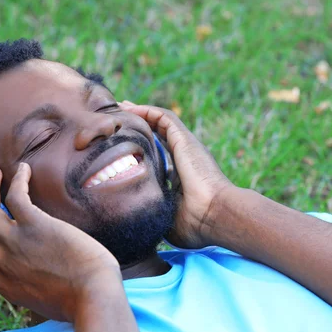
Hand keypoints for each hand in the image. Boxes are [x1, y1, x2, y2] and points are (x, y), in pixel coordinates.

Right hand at [0, 163, 120, 322]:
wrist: (93, 298)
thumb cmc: (77, 303)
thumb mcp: (41, 303)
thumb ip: (29, 289)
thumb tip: (34, 283)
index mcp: (4, 285)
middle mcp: (3, 263)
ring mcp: (16, 243)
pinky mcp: (35, 226)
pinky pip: (17, 197)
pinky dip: (17, 181)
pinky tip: (22, 170)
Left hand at [119, 101, 233, 247]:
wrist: (213, 216)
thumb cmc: (193, 225)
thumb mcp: (165, 217)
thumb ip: (151, 211)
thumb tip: (132, 215)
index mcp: (179, 177)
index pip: (158, 158)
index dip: (141, 150)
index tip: (122, 147)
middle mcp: (183, 159)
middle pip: (158, 135)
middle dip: (138, 126)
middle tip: (118, 120)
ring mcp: (185, 147)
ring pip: (160, 122)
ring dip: (140, 113)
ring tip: (120, 107)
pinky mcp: (185, 140)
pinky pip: (164, 118)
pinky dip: (147, 111)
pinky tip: (129, 108)